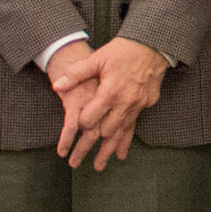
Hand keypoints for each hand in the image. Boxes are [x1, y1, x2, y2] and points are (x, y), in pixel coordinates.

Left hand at [51, 37, 168, 170]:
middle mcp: (124, 102)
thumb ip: (76, 74)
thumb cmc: (123, 50)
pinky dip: (125, 141)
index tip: (76, 127)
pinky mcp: (146, 104)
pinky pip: (133, 126)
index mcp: (109, 91)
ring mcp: (137, 105)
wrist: (154, 45)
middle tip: (75, 162)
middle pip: (104, 132)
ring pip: (119, 133)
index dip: (81, 124)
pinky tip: (121, 154)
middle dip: (88, 147)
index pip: (90, 117)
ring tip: (97, 166)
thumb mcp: (97, 59)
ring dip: (107, 151)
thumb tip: (57, 86)